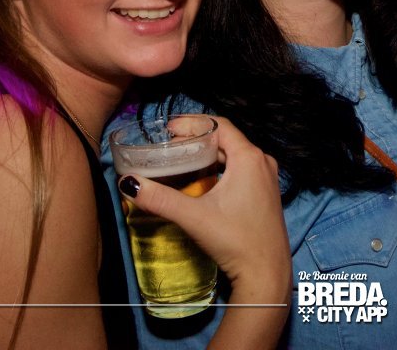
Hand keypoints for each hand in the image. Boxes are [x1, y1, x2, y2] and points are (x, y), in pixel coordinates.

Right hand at [118, 115, 290, 302]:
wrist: (265, 272)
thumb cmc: (235, 240)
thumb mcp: (193, 216)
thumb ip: (160, 199)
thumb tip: (129, 184)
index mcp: (249, 158)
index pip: (219, 125)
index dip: (193, 123)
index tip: (170, 128)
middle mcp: (262, 162)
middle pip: (226, 139)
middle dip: (197, 139)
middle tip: (170, 144)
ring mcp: (268, 178)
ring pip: (235, 155)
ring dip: (210, 154)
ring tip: (183, 159)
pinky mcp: (267, 193)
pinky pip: (243, 169)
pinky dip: (222, 167)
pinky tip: (204, 180)